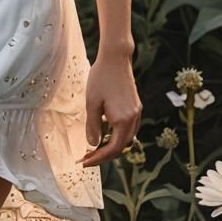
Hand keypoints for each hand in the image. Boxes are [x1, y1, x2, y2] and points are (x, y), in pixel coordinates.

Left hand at [79, 51, 141, 167]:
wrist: (116, 58)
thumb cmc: (101, 78)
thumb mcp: (92, 103)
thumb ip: (93, 126)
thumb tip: (93, 144)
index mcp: (123, 120)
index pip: (113, 149)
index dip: (99, 158)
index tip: (85, 162)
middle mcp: (133, 119)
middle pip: (121, 146)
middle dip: (104, 154)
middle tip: (87, 157)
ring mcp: (137, 112)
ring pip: (126, 138)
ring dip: (111, 145)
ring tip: (94, 147)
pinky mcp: (136, 106)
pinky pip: (128, 127)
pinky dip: (117, 134)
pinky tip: (104, 131)